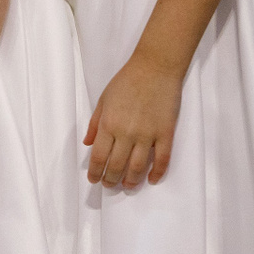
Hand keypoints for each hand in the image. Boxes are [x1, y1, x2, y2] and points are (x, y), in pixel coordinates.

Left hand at [85, 55, 182, 188]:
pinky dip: (156, 173)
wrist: (155, 67)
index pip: (98, 157)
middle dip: (111, 180)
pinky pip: (162, 159)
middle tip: (109, 185)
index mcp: (108, 124)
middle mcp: (126, 133)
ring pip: (137, 167)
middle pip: (116, 166)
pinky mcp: (165, 133)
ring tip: (128, 186)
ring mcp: (147, 134)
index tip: (94, 180)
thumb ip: (95, 123)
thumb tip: (87, 143)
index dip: (95, 172)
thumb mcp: (104, 99)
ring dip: (131, 181)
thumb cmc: (127, 80)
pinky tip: (151, 179)